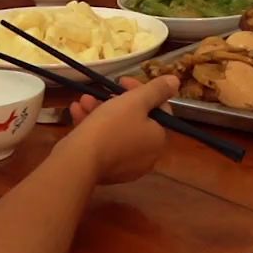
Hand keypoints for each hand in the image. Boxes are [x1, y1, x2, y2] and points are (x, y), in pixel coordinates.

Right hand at [62, 75, 179, 184]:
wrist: (81, 160)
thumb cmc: (112, 125)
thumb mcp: (135, 101)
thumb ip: (157, 90)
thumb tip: (176, 81)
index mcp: (158, 139)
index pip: (158, 109)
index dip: (141, 91)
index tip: (121, 82)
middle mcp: (147, 155)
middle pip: (135, 120)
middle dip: (115, 101)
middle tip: (102, 92)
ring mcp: (126, 166)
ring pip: (116, 131)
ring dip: (100, 111)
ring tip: (83, 100)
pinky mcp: (107, 171)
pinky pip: (104, 144)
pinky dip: (93, 128)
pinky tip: (76, 113)